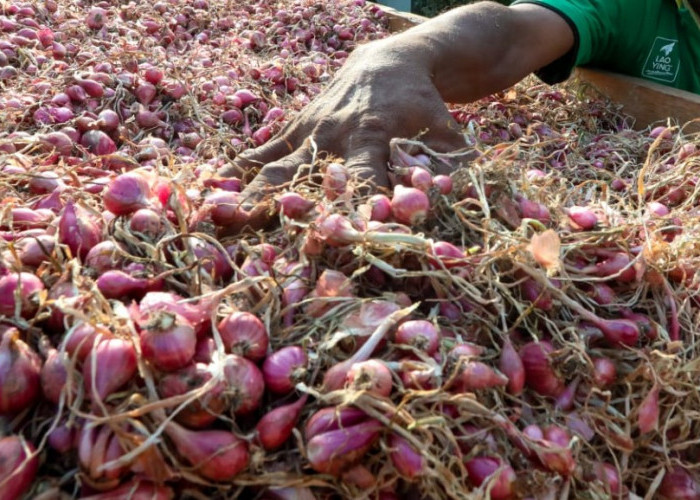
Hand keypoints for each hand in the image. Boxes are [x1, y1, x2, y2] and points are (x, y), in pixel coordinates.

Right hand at [217, 35, 466, 230]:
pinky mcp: (296, 125)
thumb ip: (453, 165)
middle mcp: (334, 135)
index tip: (339, 238)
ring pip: (274, 164)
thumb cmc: (423, 106)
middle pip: (304, 175)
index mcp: (373, 136)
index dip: (352, 207)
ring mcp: (309, 129)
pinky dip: (238, 168)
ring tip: (217, 216)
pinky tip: (211, 188)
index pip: (362, 179)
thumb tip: (471, 201)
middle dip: (280, 205)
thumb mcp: (446, 131)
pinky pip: (264, 149)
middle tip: (252, 234)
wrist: (391, 62)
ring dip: (247, 191)